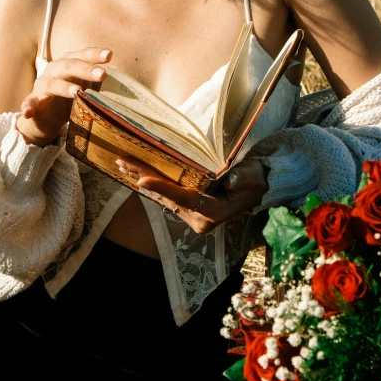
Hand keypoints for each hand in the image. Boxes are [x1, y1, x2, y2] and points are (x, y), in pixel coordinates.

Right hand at [17, 47, 111, 145]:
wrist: (45, 117)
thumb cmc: (69, 99)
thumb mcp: (86, 90)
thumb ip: (98, 85)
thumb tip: (121, 87)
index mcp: (69, 64)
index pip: (82, 55)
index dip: (95, 54)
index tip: (109, 54)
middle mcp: (54, 70)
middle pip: (69, 66)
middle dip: (86, 69)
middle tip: (103, 74)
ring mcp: (42, 85)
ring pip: (52, 83)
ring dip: (64, 87)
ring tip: (76, 92)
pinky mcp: (32, 101)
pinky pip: (29, 103)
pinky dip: (28, 107)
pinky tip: (28, 112)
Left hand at [115, 156, 268, 233]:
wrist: (259, 191)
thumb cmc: (255, 180)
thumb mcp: (252, 177)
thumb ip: (242, 179)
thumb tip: (230, 180)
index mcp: (214, 212)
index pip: (184, 198)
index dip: (163, 188)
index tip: (142, 180)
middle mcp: (199, 219)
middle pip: (167, 196)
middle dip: (144, 177)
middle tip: (122, 161)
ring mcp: (192, 217)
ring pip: (163, 197)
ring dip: (143, 178)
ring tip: (123, 163)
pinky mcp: (188, 211)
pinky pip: (166, 197)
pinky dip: (152, 183)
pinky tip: (136, 172)